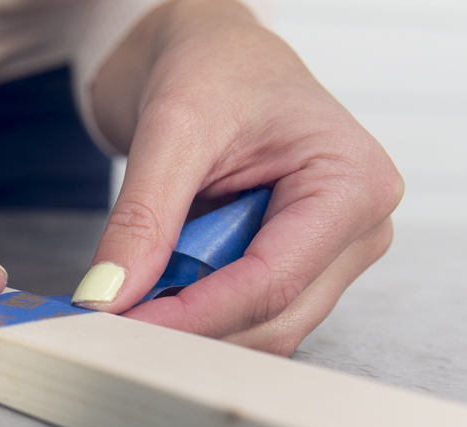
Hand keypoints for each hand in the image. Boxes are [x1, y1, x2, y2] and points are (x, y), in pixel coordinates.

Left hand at [79, 0, 402, 354]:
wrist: (213, 55)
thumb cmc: (215, 67)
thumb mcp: (171, 130)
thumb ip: (143, 218)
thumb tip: (110, 295)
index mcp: (352, 184)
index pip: (271, 283)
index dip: (191, 316)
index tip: (122, 327)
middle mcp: (357, 230)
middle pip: (273, 321)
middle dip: (190, 328)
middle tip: (112, 322)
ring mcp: (332, 257)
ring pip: (260, 331)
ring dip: (192, 323)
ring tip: (133, 291)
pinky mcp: (299, 270)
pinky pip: (247, 317)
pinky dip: (196, 314)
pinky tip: (158, 289)